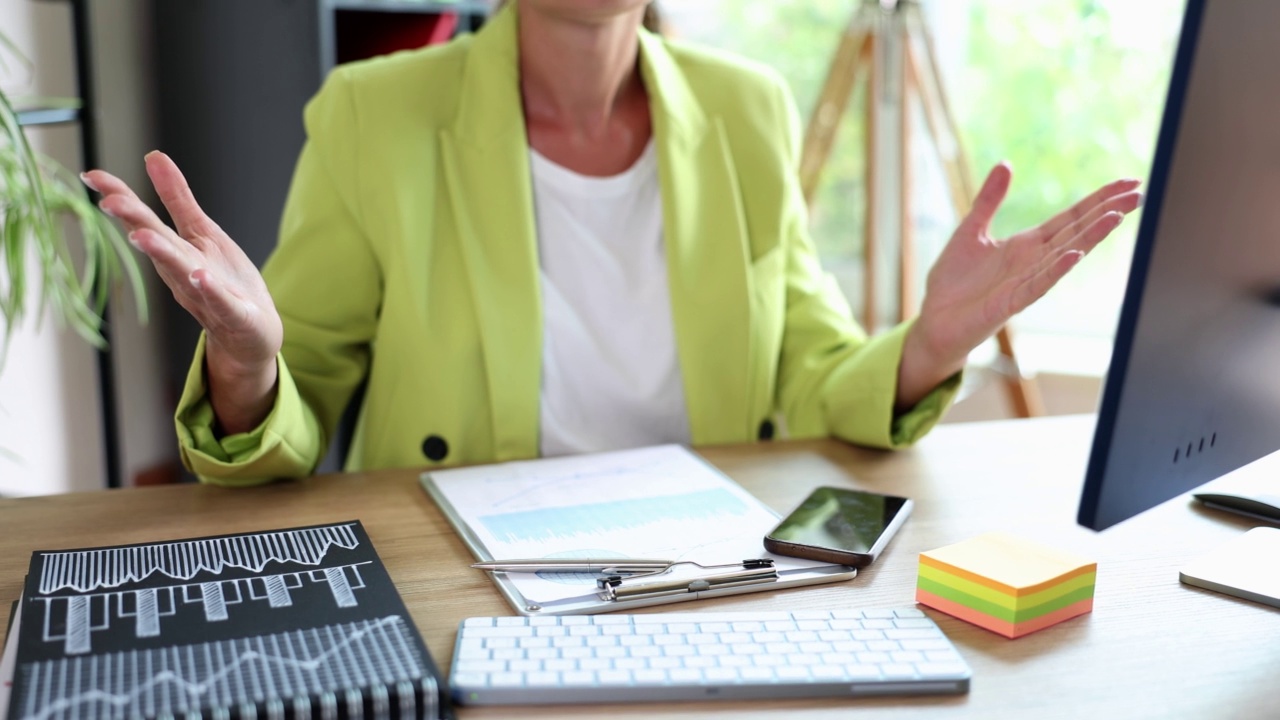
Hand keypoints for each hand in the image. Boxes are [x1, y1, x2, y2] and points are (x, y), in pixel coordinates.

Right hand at [82, 151, 282, 433]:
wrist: (254, 334)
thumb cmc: (224, 280)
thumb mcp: (201, 232)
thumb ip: (177, 197)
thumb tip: (153, 155)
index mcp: (174, 250)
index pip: (143, 220)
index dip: (120, 196)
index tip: (92, 175)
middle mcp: (182, 271)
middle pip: (156, 244)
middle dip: (135, 223)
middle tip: (110, 201)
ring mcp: (206, 294)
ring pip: (181, 272)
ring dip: (163, 255)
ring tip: (143, 237)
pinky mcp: (234, 314)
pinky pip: (219, 301)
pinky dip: (209, 289)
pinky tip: (200, 275)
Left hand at [896, 163, 1142, 408]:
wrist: (934, 320)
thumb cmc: (953, 281)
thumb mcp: (969, 231)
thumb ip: (988, 200)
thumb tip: (1006, 164)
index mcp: (1027, 244)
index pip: (1071, 217)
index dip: (1098, 200)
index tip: (1128, 183)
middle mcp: (1033, 261)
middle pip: (1077, 232)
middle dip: (1106, 212)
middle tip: (1138, 194)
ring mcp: (1025, 282)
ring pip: (1065, 256)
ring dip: (1090, 238)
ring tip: (1116, 217)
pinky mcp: (1009, 303)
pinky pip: (1037, 285)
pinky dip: (1055, 270)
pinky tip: (1074, 255)